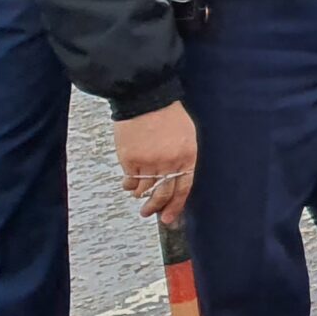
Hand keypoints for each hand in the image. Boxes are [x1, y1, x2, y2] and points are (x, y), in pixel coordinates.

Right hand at [116, 102, 197, 223]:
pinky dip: (129, 184)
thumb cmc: (169, 115)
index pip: (184, 188)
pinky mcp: (130, 159)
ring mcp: (149, 162)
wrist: (147, 99)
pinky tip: (128, 185)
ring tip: (138, 196)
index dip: (176, 205)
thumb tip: (177, 178)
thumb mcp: (187, 135)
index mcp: (188, 156)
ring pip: (144, 189)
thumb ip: (184, 157)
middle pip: (163, 193)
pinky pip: (130, 180)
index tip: (170, 217)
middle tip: (149, 213)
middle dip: (156, 207)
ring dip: (140, 195)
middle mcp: (169, 162)